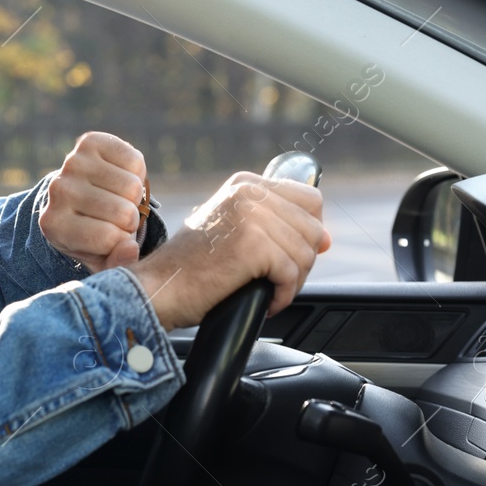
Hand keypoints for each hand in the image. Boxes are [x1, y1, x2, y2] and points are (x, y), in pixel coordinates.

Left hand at [39, 132, 147, 271]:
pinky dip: (137, 172)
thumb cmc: (93, 233)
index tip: (112, 237)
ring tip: (118, 198)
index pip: (109, 238)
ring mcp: (72, 163)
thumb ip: (117, 264)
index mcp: (54, 226)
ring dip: (134, 196)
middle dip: (130, 219)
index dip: (123, 241)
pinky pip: (135, 161)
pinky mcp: (90, 142)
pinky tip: (119, 177)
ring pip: (132, 187)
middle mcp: (57, 191)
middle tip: (117, 216)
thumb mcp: (101, 259)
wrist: (81, 197)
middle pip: (124, 213)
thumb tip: (129, 248)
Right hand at [131, 170, 330, 329]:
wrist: (159, 287)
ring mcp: (251, 216)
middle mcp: (248, 193)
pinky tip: (266, 301)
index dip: (309, 230)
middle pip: (312, 228)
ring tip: (268, 291)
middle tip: (276, 281)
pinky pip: (292, 274)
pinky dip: (284, 295)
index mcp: (244, 184)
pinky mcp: (253, 245)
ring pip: (306, 253)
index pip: (309, 198)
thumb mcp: (232, 231)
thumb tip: (327, 239)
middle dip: (302, 262)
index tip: (295, 253)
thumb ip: (275, 225)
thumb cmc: (190, 267)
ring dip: (293, 282)